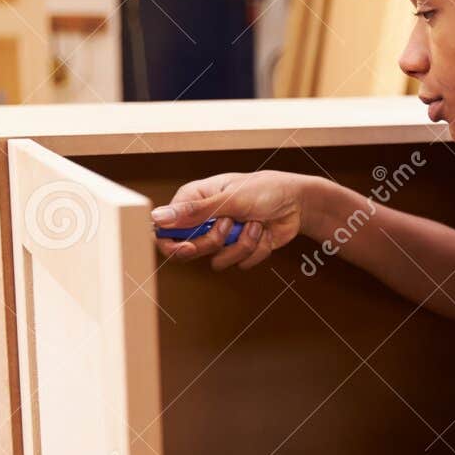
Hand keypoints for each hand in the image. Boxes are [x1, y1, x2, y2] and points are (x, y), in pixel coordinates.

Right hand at [152, 170, 305, 271]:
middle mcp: (206, 221)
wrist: (297, 202)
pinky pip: (241, 264)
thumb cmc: (264, 190)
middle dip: (215, 241)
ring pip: (218, 260)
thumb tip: (157, 218)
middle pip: (191, 250)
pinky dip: (256, 249)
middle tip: (229, 225)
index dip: (172, 243)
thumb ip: (194, 212)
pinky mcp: (241, 250)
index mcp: (194, 201)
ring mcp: (223, 237)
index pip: (166, 229)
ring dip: (242, 244)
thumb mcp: (228, 198)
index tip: (186, 247)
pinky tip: (263, 231)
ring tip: (253, 223)